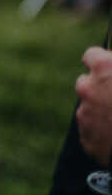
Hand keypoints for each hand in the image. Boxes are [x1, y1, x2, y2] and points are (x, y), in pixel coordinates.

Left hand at [75, 47, 111, 166]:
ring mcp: (85, 115)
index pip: (92, 55)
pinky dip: (103, 133)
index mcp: (104, 69)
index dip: (104, 61)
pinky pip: (91, 131)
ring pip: (89, 108)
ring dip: (102, 111)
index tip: (110, 67)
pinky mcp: (87, 139)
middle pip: (87, 83)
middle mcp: (88, 89)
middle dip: (101, 88)